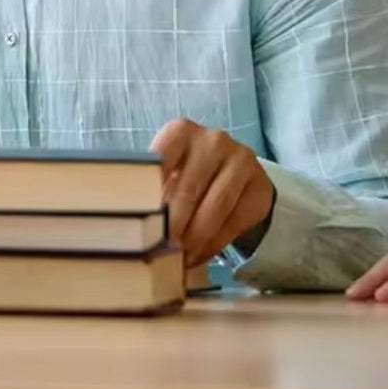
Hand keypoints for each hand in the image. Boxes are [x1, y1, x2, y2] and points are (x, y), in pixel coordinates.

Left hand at [150, 119, 275, 267]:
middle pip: (189, 188)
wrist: (236, 173)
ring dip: (194, 238)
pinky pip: (235, 222)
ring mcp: (241, 162)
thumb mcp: (167, 169)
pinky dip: (214, 243)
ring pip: (215, 208)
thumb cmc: (188, 170)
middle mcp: (214, 140)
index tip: (140, 219)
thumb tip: (127, 217)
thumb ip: (150, 185)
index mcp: (182, 131)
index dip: (150, 192)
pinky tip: (198, 254)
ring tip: (179, 257)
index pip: (161, 159)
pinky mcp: (260, 188)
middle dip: (173, 224)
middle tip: (160, 249)